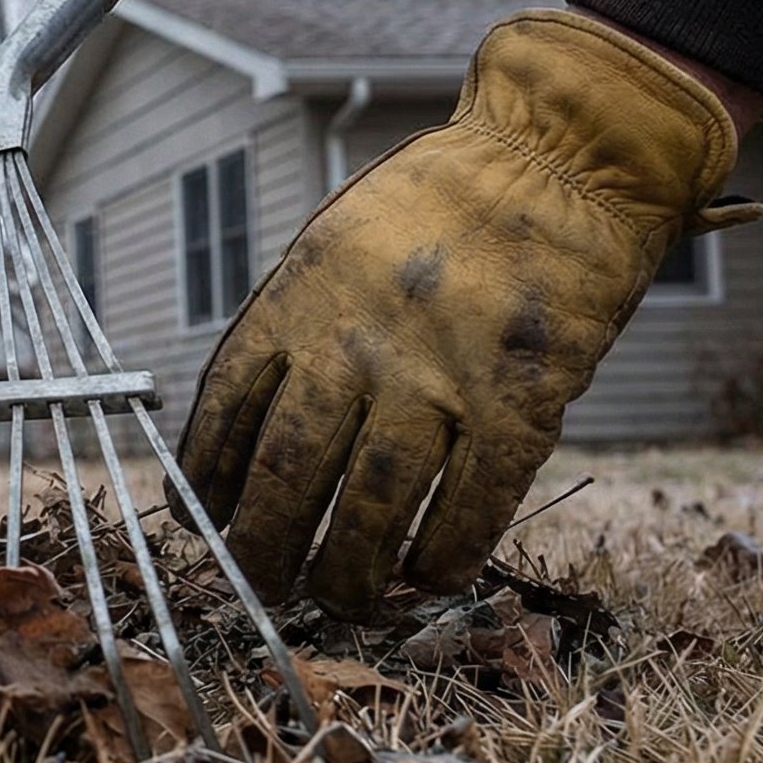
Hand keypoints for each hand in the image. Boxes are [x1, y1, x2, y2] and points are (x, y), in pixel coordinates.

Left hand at [178, 11, 761, 616]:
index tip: (203, 522)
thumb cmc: (436, 209)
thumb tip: (244, 434)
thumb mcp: (332, 245)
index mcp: (300, 299)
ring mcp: (440, 381)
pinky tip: (425, 578)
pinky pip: (469, 509)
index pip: (225, 408)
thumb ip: (292, 328)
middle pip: (286, 477)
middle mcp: (358, 345)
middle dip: (264, 551)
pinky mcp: (521, 407)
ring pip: (369, 511)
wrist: (560, 161)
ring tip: (340, 600)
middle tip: (265, 588)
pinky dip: (442, 558)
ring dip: (347, 576)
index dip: (206, 479)